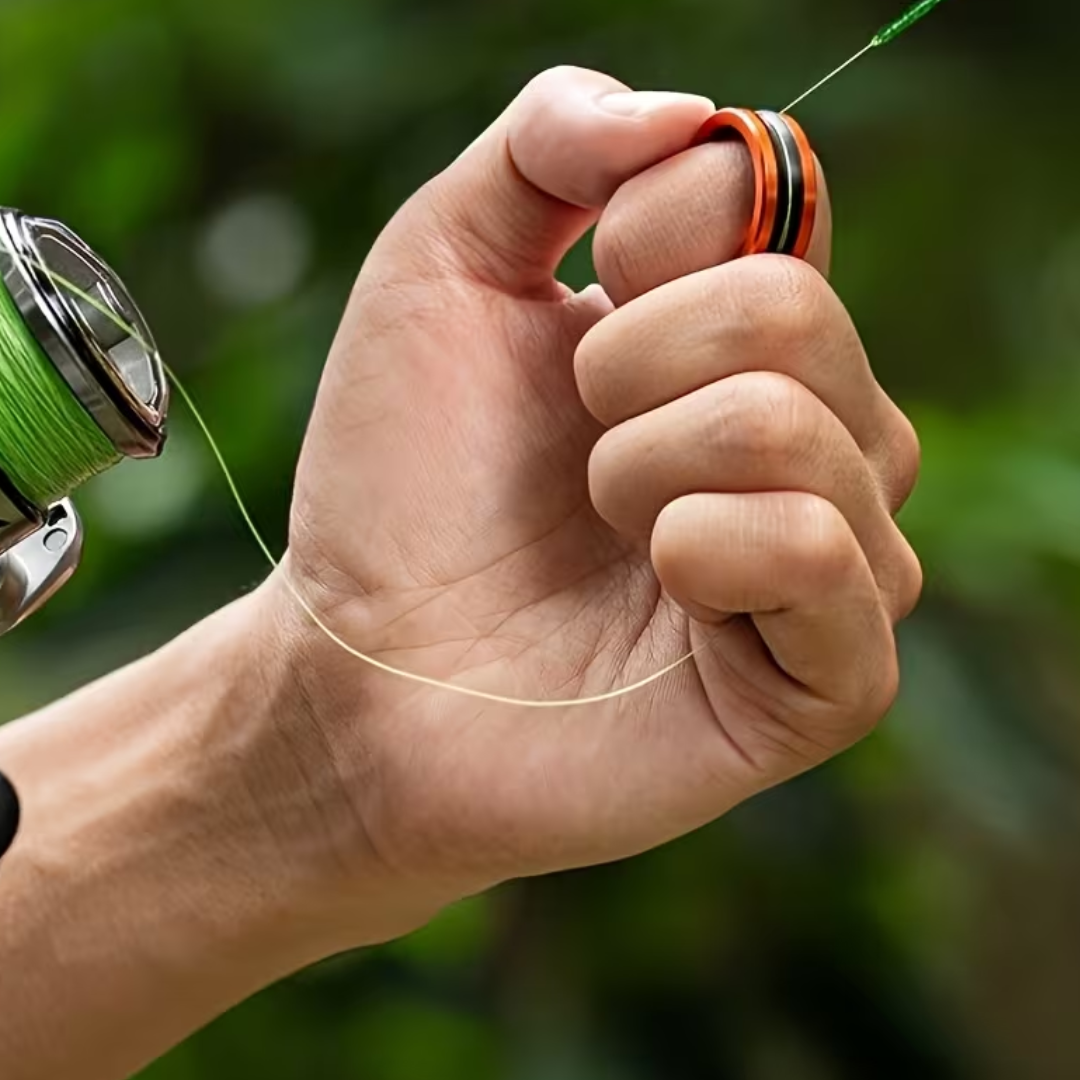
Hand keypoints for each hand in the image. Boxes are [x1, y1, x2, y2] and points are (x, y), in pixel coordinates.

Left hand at [269, 66, 921, 935]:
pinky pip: (820, 554)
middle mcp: (809, 439)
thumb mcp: (442, 266)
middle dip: (630, 366)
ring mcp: (829, 562)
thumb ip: (550, 144)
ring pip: (803, 431)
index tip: (576, 311)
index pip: (784, 195)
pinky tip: (659, 589)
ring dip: (645, 468)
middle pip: (797, 312)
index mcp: (736, 339)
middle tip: (573, 446)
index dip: (657, 234)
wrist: (364, 663)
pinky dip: (706, 551)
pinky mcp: (825, 679)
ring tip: (597, 531)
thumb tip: (699, 116)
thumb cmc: (404, 482)